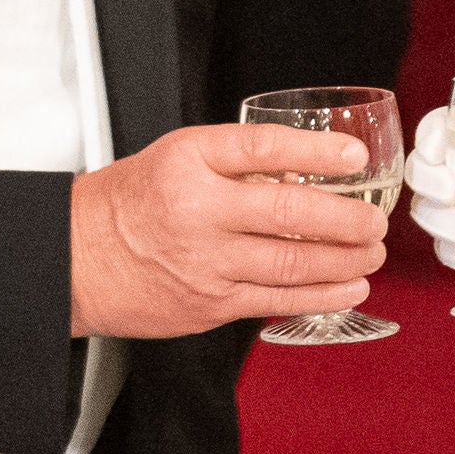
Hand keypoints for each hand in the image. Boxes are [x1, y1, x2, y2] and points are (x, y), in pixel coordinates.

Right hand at [70, 123, 389, 338]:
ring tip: (372, 252)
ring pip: (292, 264)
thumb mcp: (179, 155)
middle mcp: (198, 212)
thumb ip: (239, 158)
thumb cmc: (133, 202)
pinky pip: (277, 301)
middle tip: (375, 221)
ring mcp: (206, 264)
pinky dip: (322, 294)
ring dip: (345, 260)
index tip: (355, 158)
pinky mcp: (211, 305)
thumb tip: (311, 162)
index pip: (262, 148)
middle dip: (347, 220)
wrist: (78, 259)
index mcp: (189, 162)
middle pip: (288, 214)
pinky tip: (349, 286)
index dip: (316, 152)